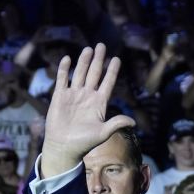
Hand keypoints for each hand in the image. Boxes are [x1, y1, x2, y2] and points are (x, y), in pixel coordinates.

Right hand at [41, 44, 135, 176]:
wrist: (64, 147)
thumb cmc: (84, 142)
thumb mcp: (103, 133)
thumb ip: (117, 124)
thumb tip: (134, 122)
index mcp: (99, 103)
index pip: (107, 83)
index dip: (112, 71)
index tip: (117, 59)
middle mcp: (87, 96)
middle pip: (94, 73)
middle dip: (98, 60)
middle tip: (101, 45)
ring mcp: (73, 95)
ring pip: (80, 73)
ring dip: (84, 61)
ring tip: (88, 48)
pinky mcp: (60, 96)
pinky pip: (62, 79)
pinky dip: (64, 69)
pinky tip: (67, 58)